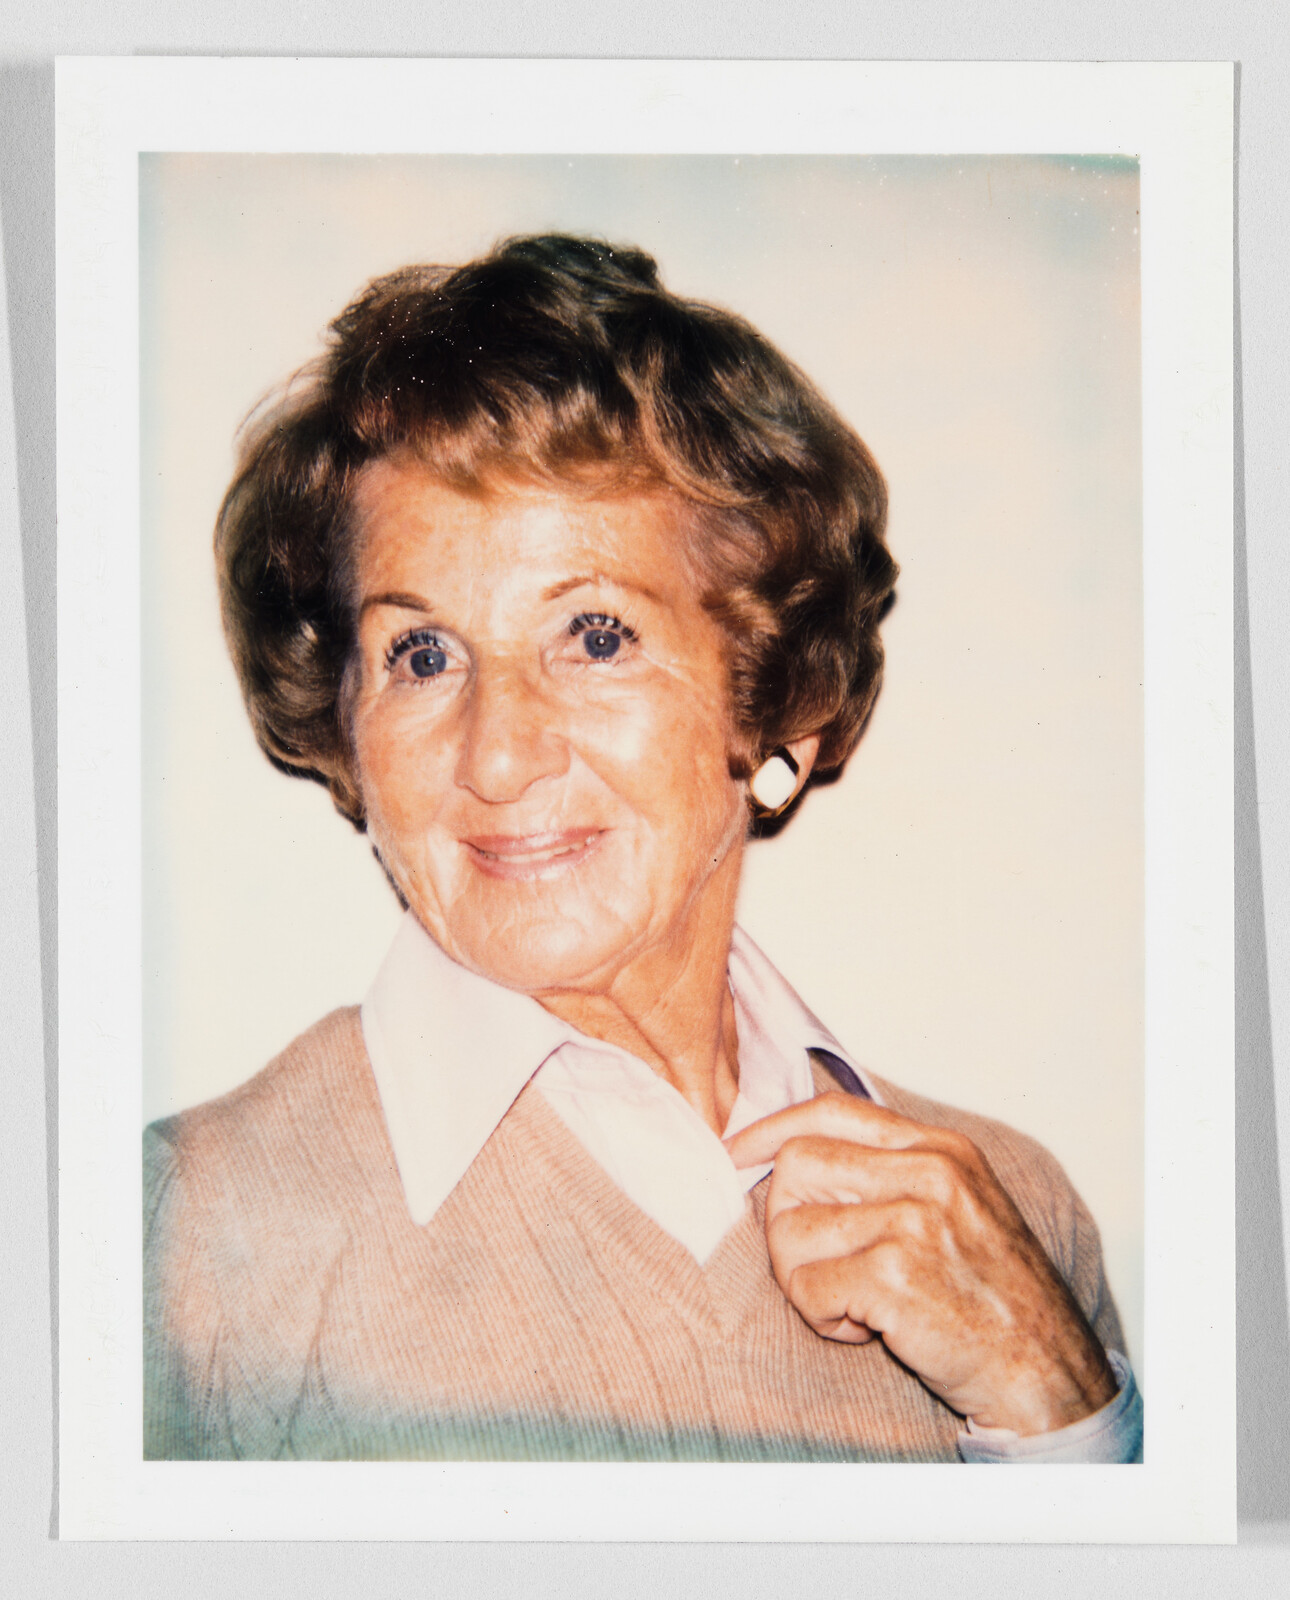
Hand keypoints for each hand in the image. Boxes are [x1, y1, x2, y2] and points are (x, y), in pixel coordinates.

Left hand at [725, 1093, 1116, 1434]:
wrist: (1046, 1368)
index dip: (771, 1131)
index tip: (737, 1154)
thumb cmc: (994, 1296)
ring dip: (804, 1280)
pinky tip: (865, 1328)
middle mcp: (929, 1173)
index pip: (832, 1111)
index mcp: (941, 1149)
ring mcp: (913, 1221)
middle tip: (821, 1266)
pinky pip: (806, 1288)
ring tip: (851, 1304)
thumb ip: (893, 1173)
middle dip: (786, 1221)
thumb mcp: (959, 1206)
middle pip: (797, 1165)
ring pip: (791, 1230)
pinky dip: (821, 1317)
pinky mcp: (894, 1275)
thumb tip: (794, 1157)